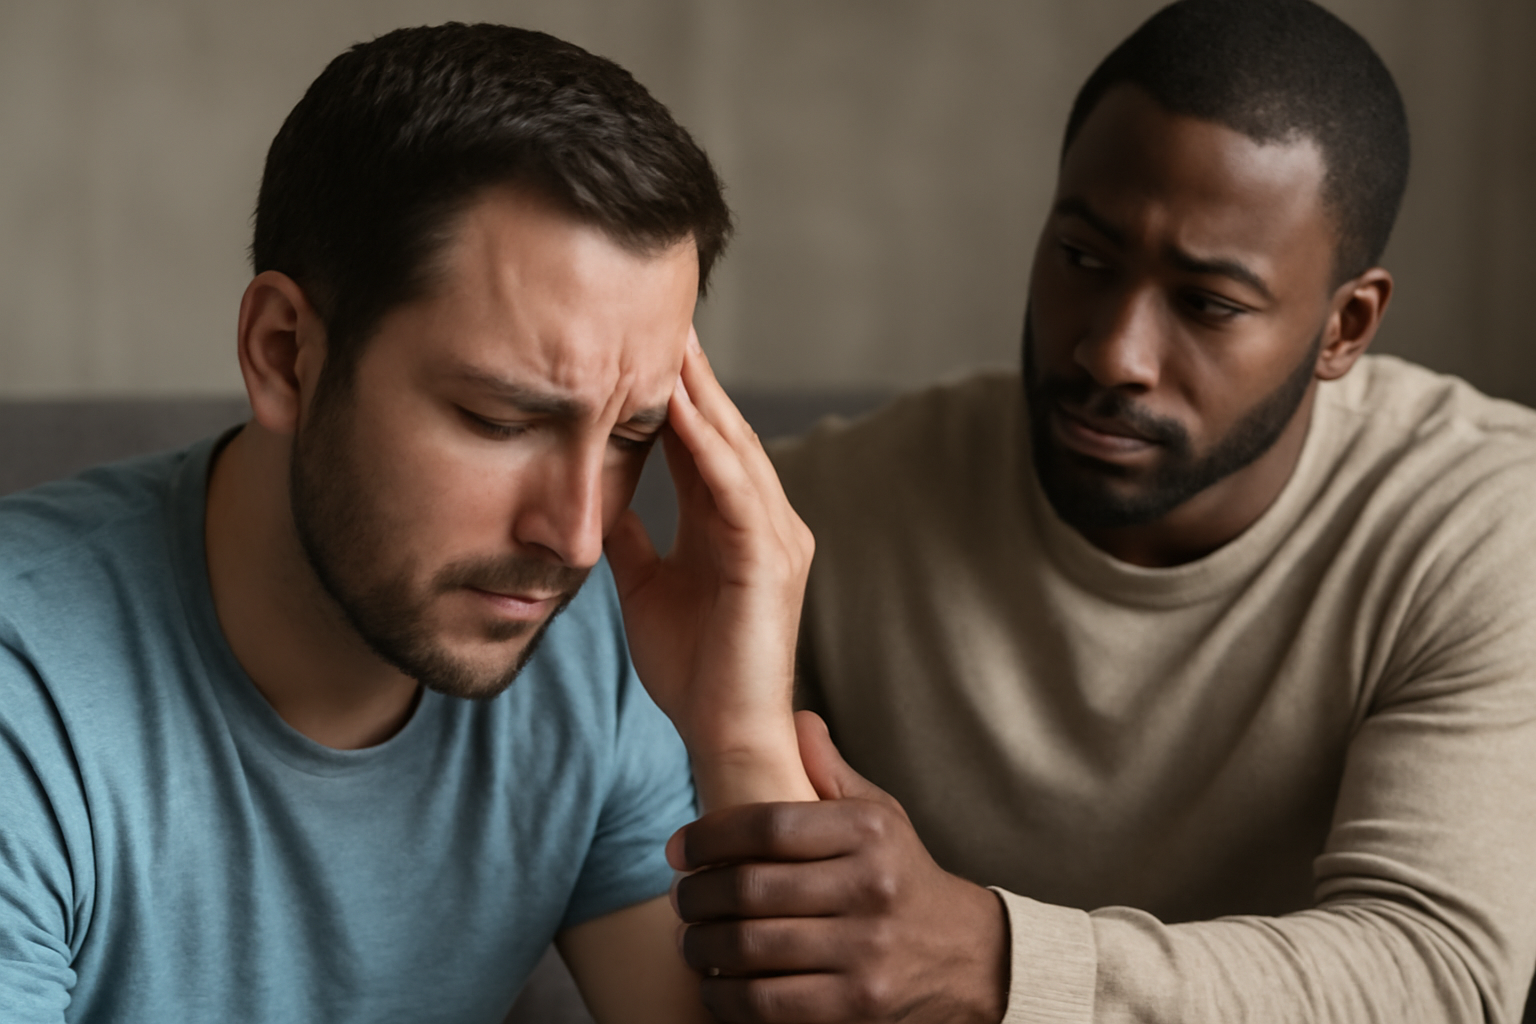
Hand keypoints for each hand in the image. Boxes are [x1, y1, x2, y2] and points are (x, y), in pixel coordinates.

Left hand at [605, 329, 816, 807]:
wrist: (723, 735)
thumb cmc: (693, 670)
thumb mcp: (646, 585)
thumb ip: (632, 538)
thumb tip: (598, 498)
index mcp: (732, 522)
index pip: (703, 439)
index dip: (673, 389)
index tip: (638, 337)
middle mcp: (763, 519)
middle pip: (725, 427)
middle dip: (691, 370)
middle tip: (659, 309)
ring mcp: (775, 537)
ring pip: (736, 447)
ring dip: (701, 393)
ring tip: (669, 339)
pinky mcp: (771, 561)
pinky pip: (738, 491)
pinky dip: (711, 447)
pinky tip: (683, 409)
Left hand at [667, 712, 1009, 1022]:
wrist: (966, 955)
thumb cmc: (901, 873)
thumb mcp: (878, 814)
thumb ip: (829, 771)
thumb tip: (795, 719)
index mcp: (868, 832)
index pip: (767, 825)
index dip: (708, 835)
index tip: (678, 847)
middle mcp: (870, 888)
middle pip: (750, 889)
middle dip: (696, 895)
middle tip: (680, 898)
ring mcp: (865, 952)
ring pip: (750, 949)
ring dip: (702, 946)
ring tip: (691, 939)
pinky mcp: (857, 1007)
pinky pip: (765, 1005)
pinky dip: (725, 997)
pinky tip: (714, 983)